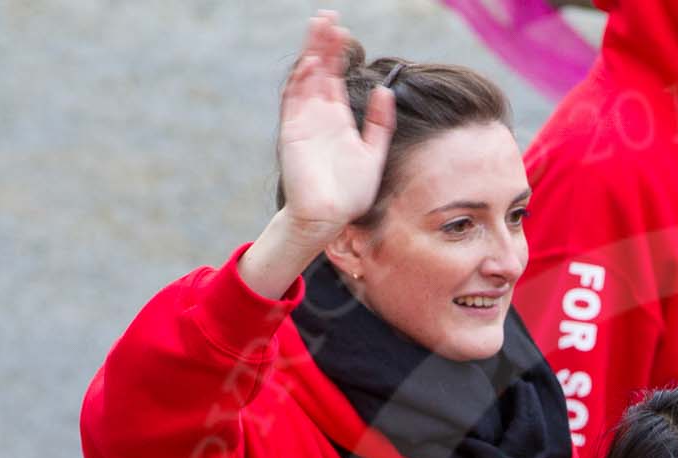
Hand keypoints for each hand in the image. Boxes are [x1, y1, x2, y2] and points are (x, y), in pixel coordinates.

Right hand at [275, 10, 395, 240]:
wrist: (330, 218)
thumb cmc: (351, 193)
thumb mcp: (373, 153)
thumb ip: (379, 123)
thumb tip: (385, 91)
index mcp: (337, 119)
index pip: (335, 77)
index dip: (338, 53)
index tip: (344, 29)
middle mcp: (318, 115)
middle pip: (319, 70)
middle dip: (322, 43)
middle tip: (327, 15)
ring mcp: (303, 121)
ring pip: (305, 78)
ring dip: (311, 53)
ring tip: (318, 27)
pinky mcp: (292, 132)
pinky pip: (294, 101)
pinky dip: (301, 81)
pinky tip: (311, 62)